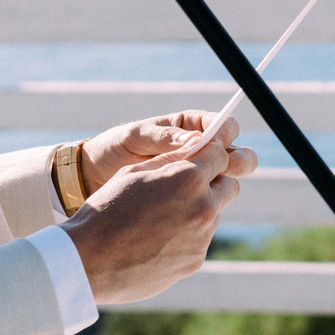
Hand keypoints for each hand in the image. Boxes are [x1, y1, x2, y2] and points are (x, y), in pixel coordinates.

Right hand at [61, 113, 256, 303]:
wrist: (90, 261)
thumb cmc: (107, 210)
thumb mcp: (134, 173)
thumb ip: (170, 161)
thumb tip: (194, 148)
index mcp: (188, 177)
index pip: (221, 155)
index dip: (210, 155)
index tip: (200, 160)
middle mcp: (203, 206)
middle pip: (229, 186)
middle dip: (214, 182)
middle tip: (187, 188)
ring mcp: (202, 236)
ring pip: (214, 214)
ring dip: (198, 211)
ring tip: (162, 218)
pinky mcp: (196, 260)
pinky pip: (200, 240)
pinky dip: (186, 237)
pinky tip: (157, 241)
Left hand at [80, 109, 239, 196]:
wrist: (95, 180)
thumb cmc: (115, 150)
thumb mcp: (136, 139)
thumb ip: (164, 138)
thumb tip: (197, 140)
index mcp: (191, 127)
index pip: (226, 126)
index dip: (226, 134)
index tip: (215, 144)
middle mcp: (201, 152)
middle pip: (238, 154)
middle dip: (237, 160)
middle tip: (222, 169)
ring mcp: (199, 177)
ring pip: (230, 179)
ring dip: (224, 182)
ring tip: (205, 189)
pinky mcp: (192, 199)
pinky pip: (212, 201)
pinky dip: (208, 203)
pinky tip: (191, 207)